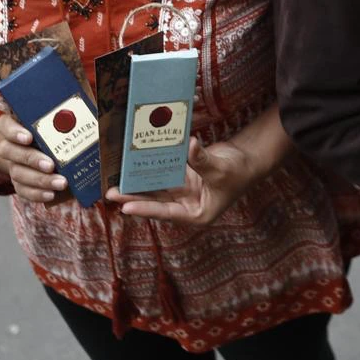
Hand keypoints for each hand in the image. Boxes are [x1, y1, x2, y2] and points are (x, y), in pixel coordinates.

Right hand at [0, 113, 69, 203]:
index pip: (6, 125)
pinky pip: (23, 190)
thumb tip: (89, 114)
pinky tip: (51, 194)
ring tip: (61, 182)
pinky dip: (37, 194)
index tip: (28, 138)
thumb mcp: (55, 122)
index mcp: (14, 126)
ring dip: (40, 180)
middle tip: (51, 165)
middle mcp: (10, 146)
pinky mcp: (19, 183)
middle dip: (31, 159)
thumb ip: (63, 120)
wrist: (45, 150)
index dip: (14, 132)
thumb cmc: (52, 130)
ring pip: (18, 173)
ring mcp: (13, 166)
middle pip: (10, 151)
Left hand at [105, 105, 293, 224]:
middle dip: (133, 197)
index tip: (126, 207)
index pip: (167, 213)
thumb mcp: (221, 170)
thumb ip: (203, 161)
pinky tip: (134, 163)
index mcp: (197, 214)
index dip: (146, 209)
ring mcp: (183, 190)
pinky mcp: (182, 177)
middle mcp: (186, 205)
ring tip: (115, 181)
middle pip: (155, 202)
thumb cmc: (240, 171)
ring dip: (137, 184)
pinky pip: (163, 173)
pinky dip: (150, 168)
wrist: (248, 159)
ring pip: (155, 188)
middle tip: (111, 194)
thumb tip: (189, 145)